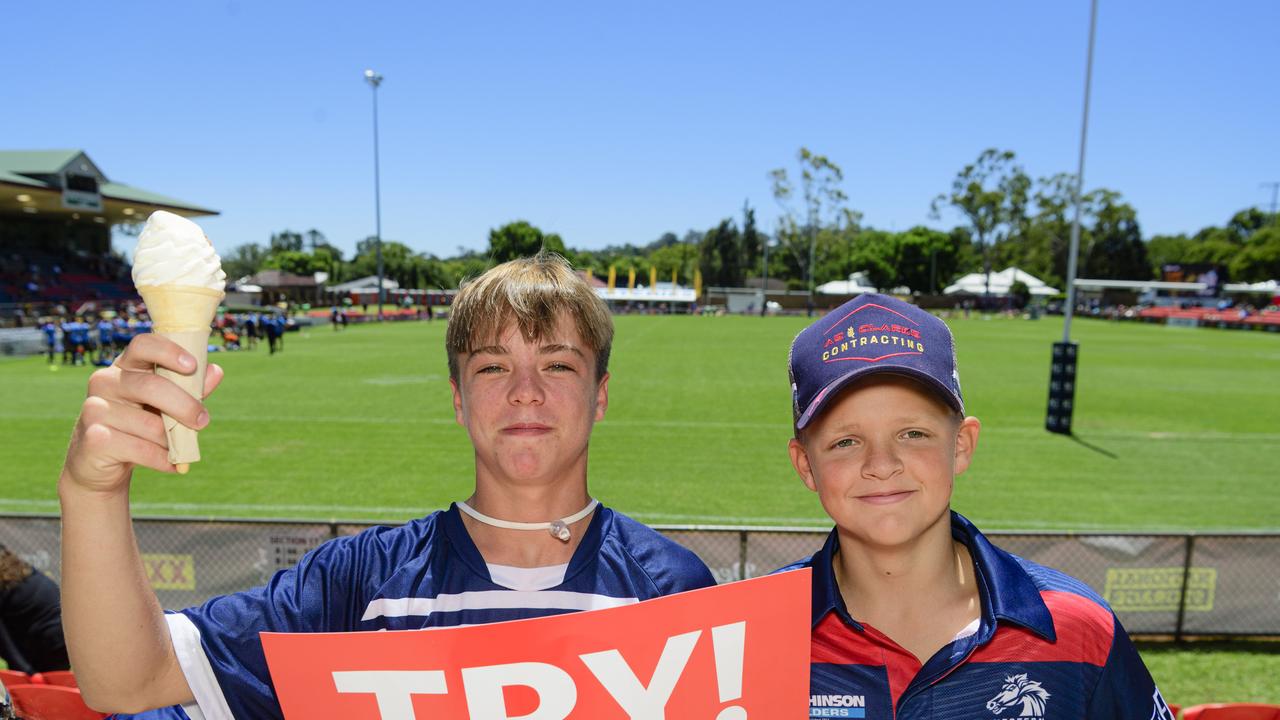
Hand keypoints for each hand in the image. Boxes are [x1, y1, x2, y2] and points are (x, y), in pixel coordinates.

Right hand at [61, 334, 223, 495]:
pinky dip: (163, 459)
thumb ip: (189, 388)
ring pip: (149, 424)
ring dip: (171, 440)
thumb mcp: (165, 405)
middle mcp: (104, 382)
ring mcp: (94, 409)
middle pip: (151, 386)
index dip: (168, 352)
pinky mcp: (93, 438)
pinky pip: (141, 449)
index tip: (192, 366)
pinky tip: (173, 464)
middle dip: (184, 405)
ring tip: (177, 448)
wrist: (99, 464)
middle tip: (203, 421)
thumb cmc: (138, 426)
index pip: (143, 345)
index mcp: (124, 367)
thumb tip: (216, 371)